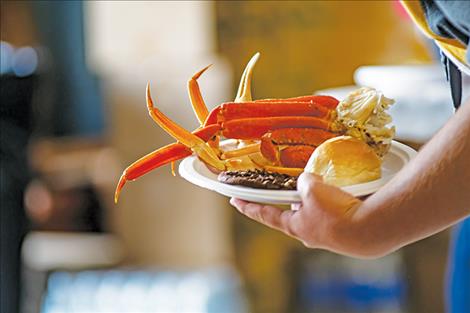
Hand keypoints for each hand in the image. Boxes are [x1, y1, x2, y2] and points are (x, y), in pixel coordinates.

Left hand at [230, 172, 361, 252]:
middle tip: (301, 188)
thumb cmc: (336, 213)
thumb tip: (309, 182)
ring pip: (317, 212)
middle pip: (294, 213)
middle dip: (296, 199)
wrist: (370, 230)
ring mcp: (327, 236)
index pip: (264, 214)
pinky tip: (345, 195)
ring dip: (320, 200)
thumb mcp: (312, 189)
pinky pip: (335, 212)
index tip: (235, 201)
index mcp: (294, 227)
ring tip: (329, 188)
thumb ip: (304, 182)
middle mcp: (308, 234)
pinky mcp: (344, 233)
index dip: (248, 206)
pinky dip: (336, 202)